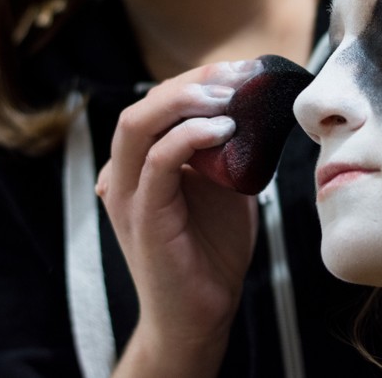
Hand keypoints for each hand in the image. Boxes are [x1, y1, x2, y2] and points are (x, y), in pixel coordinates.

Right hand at [98, 60, 261, 373]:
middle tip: (237, 76)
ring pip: (138, 124)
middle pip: (144, 104)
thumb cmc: (212, 249)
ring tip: (228, 97)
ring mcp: (127, 194)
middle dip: (192, 82)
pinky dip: (188, 137)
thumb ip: (227, 150)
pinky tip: (222, 129)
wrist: (202, 311)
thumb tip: (258, 110)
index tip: (240, 70)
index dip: (196, 78)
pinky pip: (157, 163)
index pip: (157, 102)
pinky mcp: (142, 216)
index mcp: (139, 162)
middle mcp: (123, 173)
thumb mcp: (225, 185)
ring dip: (185, 101)